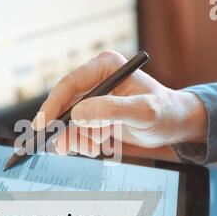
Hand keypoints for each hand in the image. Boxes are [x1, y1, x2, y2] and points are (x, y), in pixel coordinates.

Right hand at [32, 50, 207, 156]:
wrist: (173, 124)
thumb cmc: (165, 112)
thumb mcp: (143, 112)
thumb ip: (111, 111)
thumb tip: (77, 114)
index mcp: (106, 66)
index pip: (70, 84)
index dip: (53, 105)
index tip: (43, 126)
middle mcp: (97, 78)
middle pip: (64, 103)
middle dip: (63, 128)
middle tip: (65, 148)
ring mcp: (94, 96)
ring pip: (69, 120)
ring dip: (77, 138)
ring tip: (93, 149)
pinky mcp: (95, 112)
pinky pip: (78, 129)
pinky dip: (84, 141)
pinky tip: (98, 146)